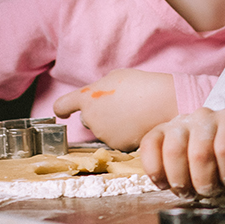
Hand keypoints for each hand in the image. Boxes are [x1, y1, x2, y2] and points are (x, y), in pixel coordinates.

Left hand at [53, 69, 178, 150]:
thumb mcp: (114, 78)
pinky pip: (117, 140)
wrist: (163, 102)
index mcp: (86, 98)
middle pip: (88, 118)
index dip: (62, 109)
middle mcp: (90, 118)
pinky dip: (125, 135)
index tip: (64, 113)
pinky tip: (138, 124)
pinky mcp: (117, 146)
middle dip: (98, 115)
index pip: (61, 105)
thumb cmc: (141, 85)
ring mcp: (103, 134)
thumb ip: (98, 90)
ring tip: (133, 113)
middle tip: (119, 106)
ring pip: (103, 131)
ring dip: (113, 125)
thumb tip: (95, 99)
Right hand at [136, 107, 224, 196]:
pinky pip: (149, 147)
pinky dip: (155, 170)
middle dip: (205, 182)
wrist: (213, 136)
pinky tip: (164, 183)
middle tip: (208, 192)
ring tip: (188, 191)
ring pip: (173, 152)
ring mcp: (179, 123)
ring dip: (181, 180)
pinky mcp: (158, 132)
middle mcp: (203, 116)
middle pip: (200, 154)